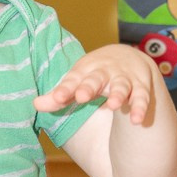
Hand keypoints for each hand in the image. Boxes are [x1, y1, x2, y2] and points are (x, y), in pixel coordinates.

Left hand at [35, 44, 154, 121]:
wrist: (126, 56)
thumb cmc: (93, 74)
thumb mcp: (76, 81)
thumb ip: (58, 96)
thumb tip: (35, 105)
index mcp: (85, 71)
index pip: (73, 80)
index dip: (65, 89)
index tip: (57, 98)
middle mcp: (104, 73)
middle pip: (96, 79)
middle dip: (89, 87)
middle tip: (82, 96)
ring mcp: (123, 79)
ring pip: (121, 86)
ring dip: (118, 95)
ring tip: (113, 105)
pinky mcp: (140, 87)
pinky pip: (141, 97)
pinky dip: (140, 108)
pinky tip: (137, 120)